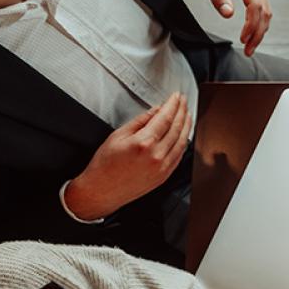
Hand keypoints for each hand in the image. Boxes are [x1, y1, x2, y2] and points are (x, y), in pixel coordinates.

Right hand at [65, 93, 191, 219]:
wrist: (101, 191)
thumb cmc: (105, 165)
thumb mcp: (117, 136)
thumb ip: (140, 121)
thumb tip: (155, 111)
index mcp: (144, 143)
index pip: (165, 118)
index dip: (173, 105)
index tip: (176, 97)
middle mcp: (157, 156)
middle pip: (177, 128)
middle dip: (182, 111)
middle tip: (183, 101)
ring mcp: (162, 167)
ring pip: (182, 141)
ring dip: (186, 125)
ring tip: (187, 114)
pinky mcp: (164, 176)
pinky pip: (180, 155)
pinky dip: (184, 142)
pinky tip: (183, 134)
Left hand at [193, 0, 271, 55]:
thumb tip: (228, 14)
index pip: (255, 5)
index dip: (251, 25)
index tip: (243, 38)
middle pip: (265, 12)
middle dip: (258, 33)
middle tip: (248, 50)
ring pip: (267, 12)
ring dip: (260, 30)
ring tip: (250, 46)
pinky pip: (263, 8)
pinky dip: (260, 23)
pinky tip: (253, 33)